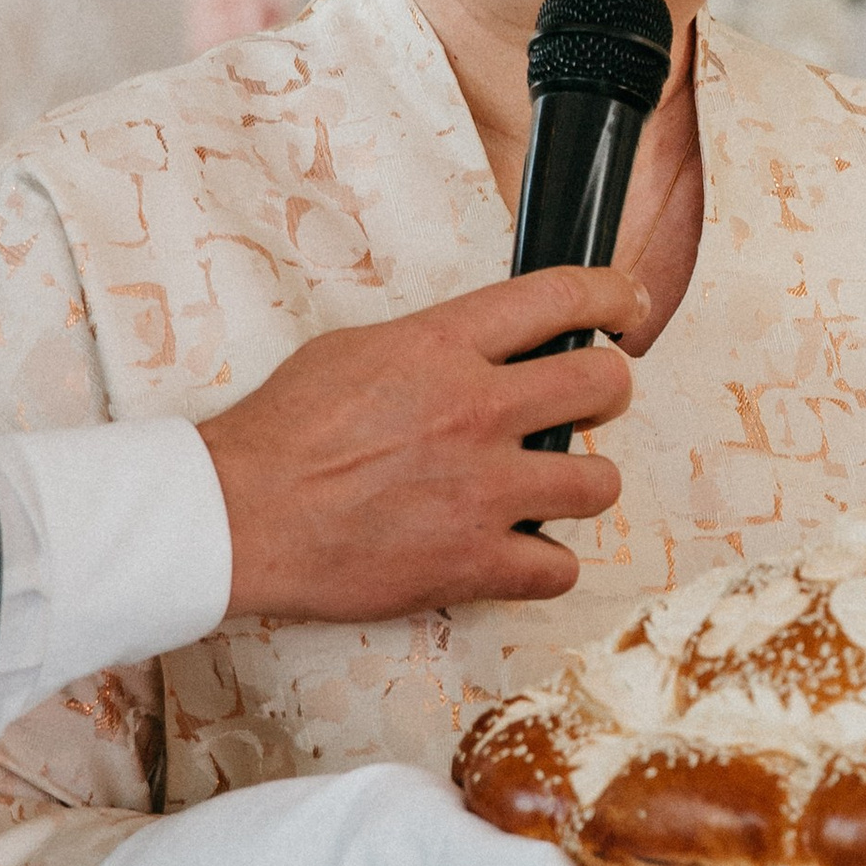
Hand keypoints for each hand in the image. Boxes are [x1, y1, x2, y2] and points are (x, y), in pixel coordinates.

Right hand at [199, 265, 648, 623]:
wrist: (240, 514)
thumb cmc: (281, 433)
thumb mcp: (355, 350)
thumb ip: (430, 346)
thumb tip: (474, 347)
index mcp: (444, 346)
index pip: (561, 297)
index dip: (613, 297)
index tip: (625, 307)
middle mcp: (478, 411)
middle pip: (604, 385)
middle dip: (607, 392)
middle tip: (588, 405)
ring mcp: (483, 490)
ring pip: (600, 483)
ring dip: (581, 485)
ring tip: (548, 490)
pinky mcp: (473, 561)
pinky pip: (559, 569)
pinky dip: (544, 565)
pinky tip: (518, 553)